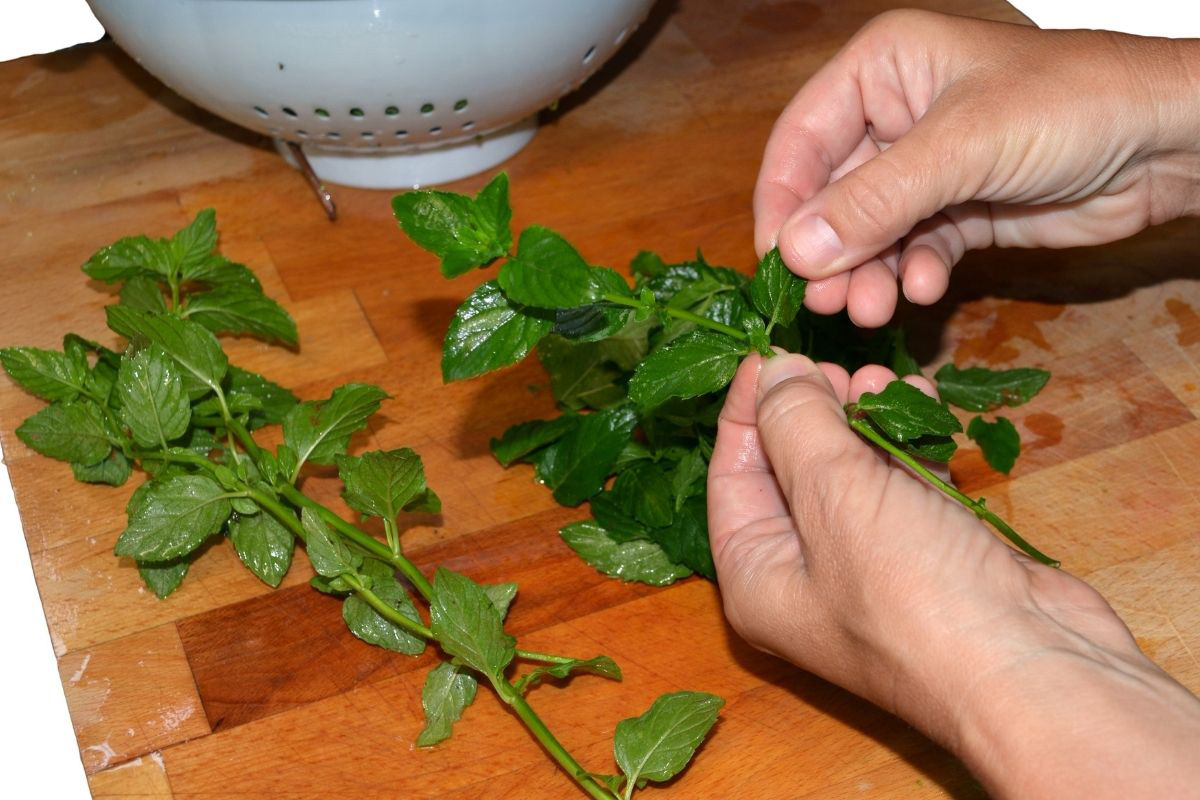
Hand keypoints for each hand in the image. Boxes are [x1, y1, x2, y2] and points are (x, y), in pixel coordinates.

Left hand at [707, 352, 1199, 797]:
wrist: (1033, 667)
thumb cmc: (910, 587)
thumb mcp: (832, 492)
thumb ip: (795, 422)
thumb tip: (772, 370)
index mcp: (756, 575)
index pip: (731, 475)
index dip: (747, 409)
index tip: (771, 351)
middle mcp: (804, 575)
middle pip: (791, 470)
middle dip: (814, 410)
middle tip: (840, 369)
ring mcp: (872, 568)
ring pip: (853, 472)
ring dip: (867, 420)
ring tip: (883, 381)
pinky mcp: (931, 556)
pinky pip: (905, 486)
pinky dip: (910, 446)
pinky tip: (922, 406)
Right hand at [754, 10, 1199, 326]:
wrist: (1169, 142)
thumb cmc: (1071, 105)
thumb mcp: (963, 147)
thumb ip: (875, 200)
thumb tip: (795, 253)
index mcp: (882, 69)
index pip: (801, 139)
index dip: (782, 202)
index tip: (777, 264)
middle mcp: (894, 115)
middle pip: (831, 194)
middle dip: (829, 251)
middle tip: (825, 303)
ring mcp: (925, 168)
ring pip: (868, 231)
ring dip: (865, 274)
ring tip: (870, 310)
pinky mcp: (957, 211)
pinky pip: (911, 249)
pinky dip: (909, 274)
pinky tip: (922, 290)